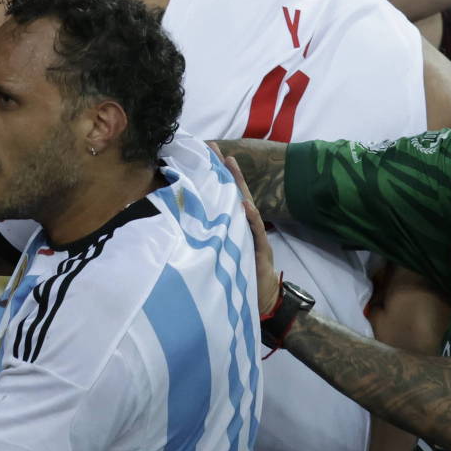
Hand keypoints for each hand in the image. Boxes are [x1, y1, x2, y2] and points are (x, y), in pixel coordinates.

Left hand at [219, 148, 281, 315]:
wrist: (264, 301)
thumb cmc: (240, 276)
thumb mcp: (222, 253)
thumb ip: (212, 237)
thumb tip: (186, 223)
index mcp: (234, 226)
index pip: (225, 196)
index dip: (217, 177)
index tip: (205, 156)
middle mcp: (245, 227)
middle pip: (236, 193)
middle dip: (227, 171)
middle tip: (216, 149)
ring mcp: (255, 237)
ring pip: (246, 206)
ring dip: (239, 186)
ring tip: (230, 165)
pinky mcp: (261, 252)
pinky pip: (256, 233)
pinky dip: (251, 219)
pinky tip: (245, 205)